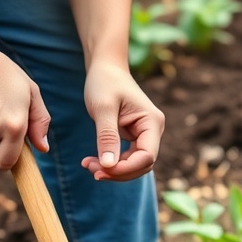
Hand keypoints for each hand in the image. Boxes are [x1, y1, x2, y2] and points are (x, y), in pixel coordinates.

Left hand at [82, 62, 164, 181]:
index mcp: (152, 122)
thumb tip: (108, 166)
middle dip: (117, 172)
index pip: (146, 157)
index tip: (101, 170)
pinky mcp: (134, 138)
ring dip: (113, 170)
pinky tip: (93, 161)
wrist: (106, 69)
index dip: (125, 169)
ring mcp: (145, 135)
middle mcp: (153, 130)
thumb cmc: (105, 82)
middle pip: (142, 165)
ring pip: (134, 165)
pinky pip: (126, 159)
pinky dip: (111, 164)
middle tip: (91, 169)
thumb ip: (107, 137)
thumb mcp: (103, 108)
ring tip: (88, 165)